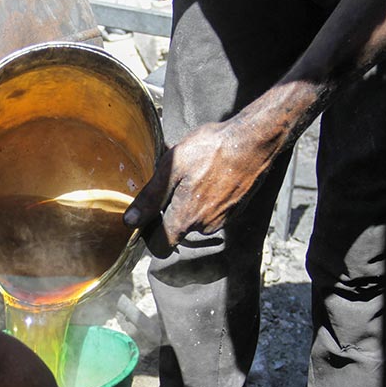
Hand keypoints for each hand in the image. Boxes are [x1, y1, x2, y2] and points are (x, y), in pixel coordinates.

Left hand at [124, 120, 275, 256]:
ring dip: (190, 202)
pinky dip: (207, 197)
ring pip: (196, 219)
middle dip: (171, 210)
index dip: (149, 234)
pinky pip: (213, 211)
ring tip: (194, 173)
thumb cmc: (212, 149)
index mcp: (186, 219)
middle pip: (178, 230)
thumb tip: (130, 222)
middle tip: (173, 180)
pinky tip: (209, 174)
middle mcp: (206, 226)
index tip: (148, 214)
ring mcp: (223, 219)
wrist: (255, 140)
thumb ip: (150, 198)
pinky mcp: (236, 210)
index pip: (160, 246)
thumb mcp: (172, 168)